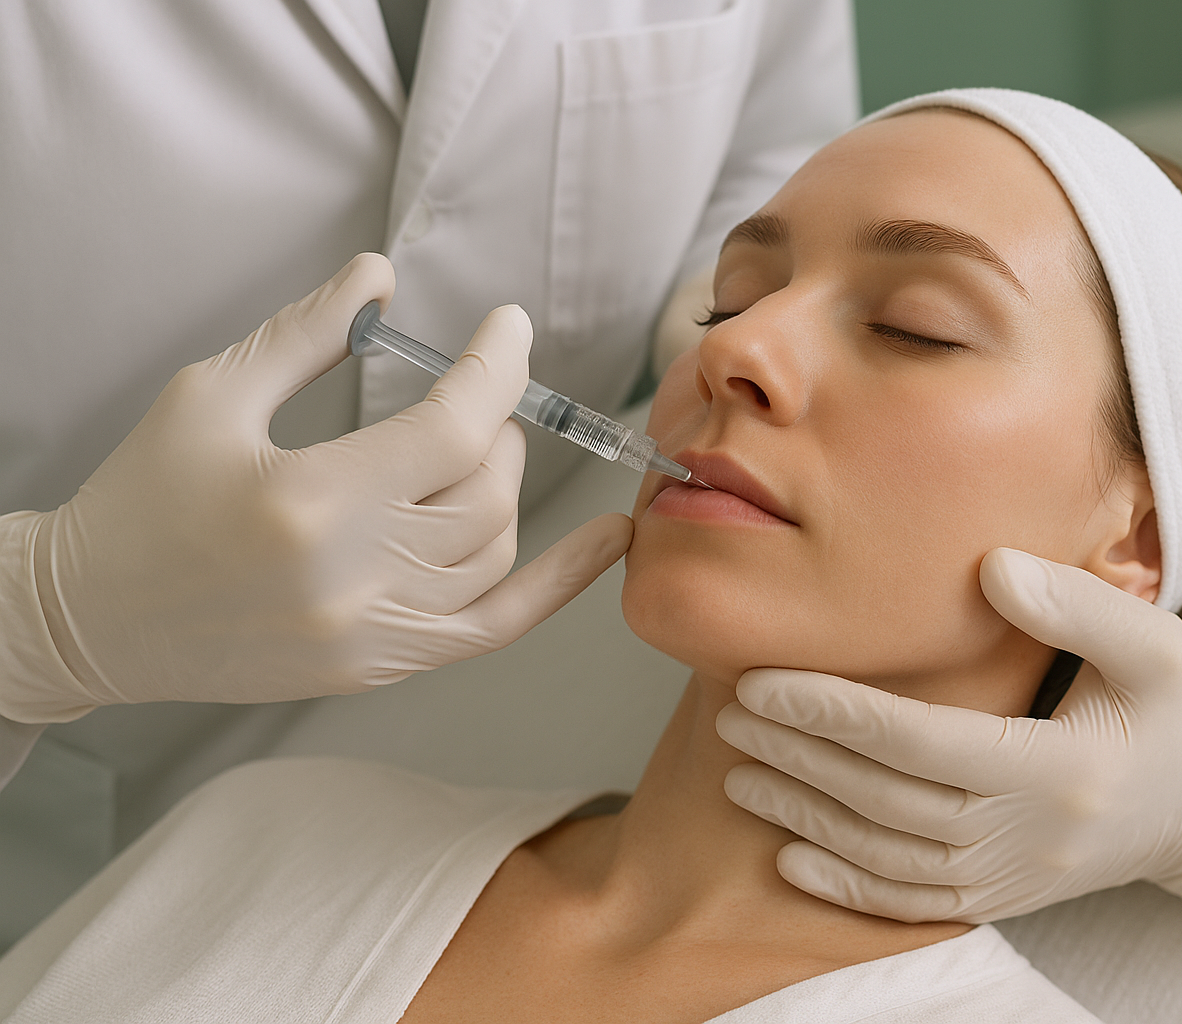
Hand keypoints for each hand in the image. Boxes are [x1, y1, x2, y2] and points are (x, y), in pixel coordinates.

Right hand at [1, 254, 631, 722]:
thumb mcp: (210, 394)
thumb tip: (381, 274)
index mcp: (310, 499)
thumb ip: (305, 331)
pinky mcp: (379, 667)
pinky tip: (608, 540)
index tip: (509, 326)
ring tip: (483, 450)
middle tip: (476, 395)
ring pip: (497, 550)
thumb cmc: (142, 499)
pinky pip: (497, 627)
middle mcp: (355, 576)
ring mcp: (374, 634)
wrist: (92, 618)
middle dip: (497, 424)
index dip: (497, 366)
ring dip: (508, 487)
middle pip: (485, 488)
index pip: (453, 427)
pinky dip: (560, 583)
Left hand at [715, 547, 1181, 948]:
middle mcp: (1029, 837)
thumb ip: (1074, 605)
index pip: (922, 743)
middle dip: (800, 758)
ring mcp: (1015, 879)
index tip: (764, 683)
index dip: (837, 714)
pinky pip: (910, 903)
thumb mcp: (1156, 643)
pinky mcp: (1005, 899)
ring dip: (805, 815)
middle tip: (730, 717)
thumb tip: (990, 567)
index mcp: (1061, 769)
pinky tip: (792, 854)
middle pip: (887, 801)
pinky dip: (846, 884)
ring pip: (887, 856)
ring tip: (740, 772)